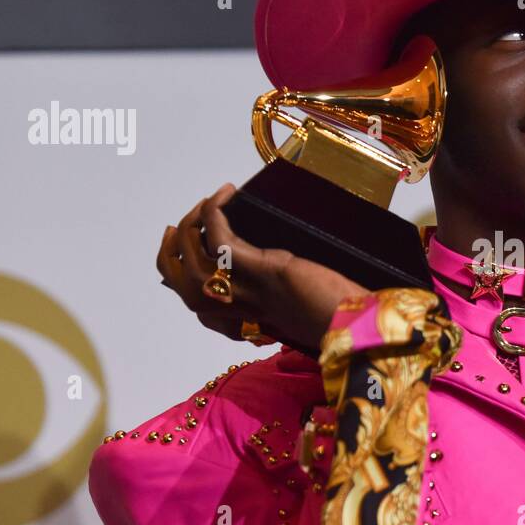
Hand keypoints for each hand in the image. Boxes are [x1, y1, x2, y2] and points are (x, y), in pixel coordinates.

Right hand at [156, 183, 366, 353]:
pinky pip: (219, 236)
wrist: (353, 328)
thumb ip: (271, 301)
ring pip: (190, 256)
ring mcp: (243, 290)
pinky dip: (215, 211)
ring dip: (193, 222)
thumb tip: (262, 271)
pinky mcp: (260, 268)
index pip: (191, 300)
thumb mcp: (292, 313)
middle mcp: (232, 310)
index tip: (186, 244)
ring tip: (208, 204)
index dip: (180, 270)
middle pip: (178, 279)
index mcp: (237, 324)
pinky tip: (223, 196)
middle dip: (171, 248)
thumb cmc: (331, 322)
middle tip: (179, 224)